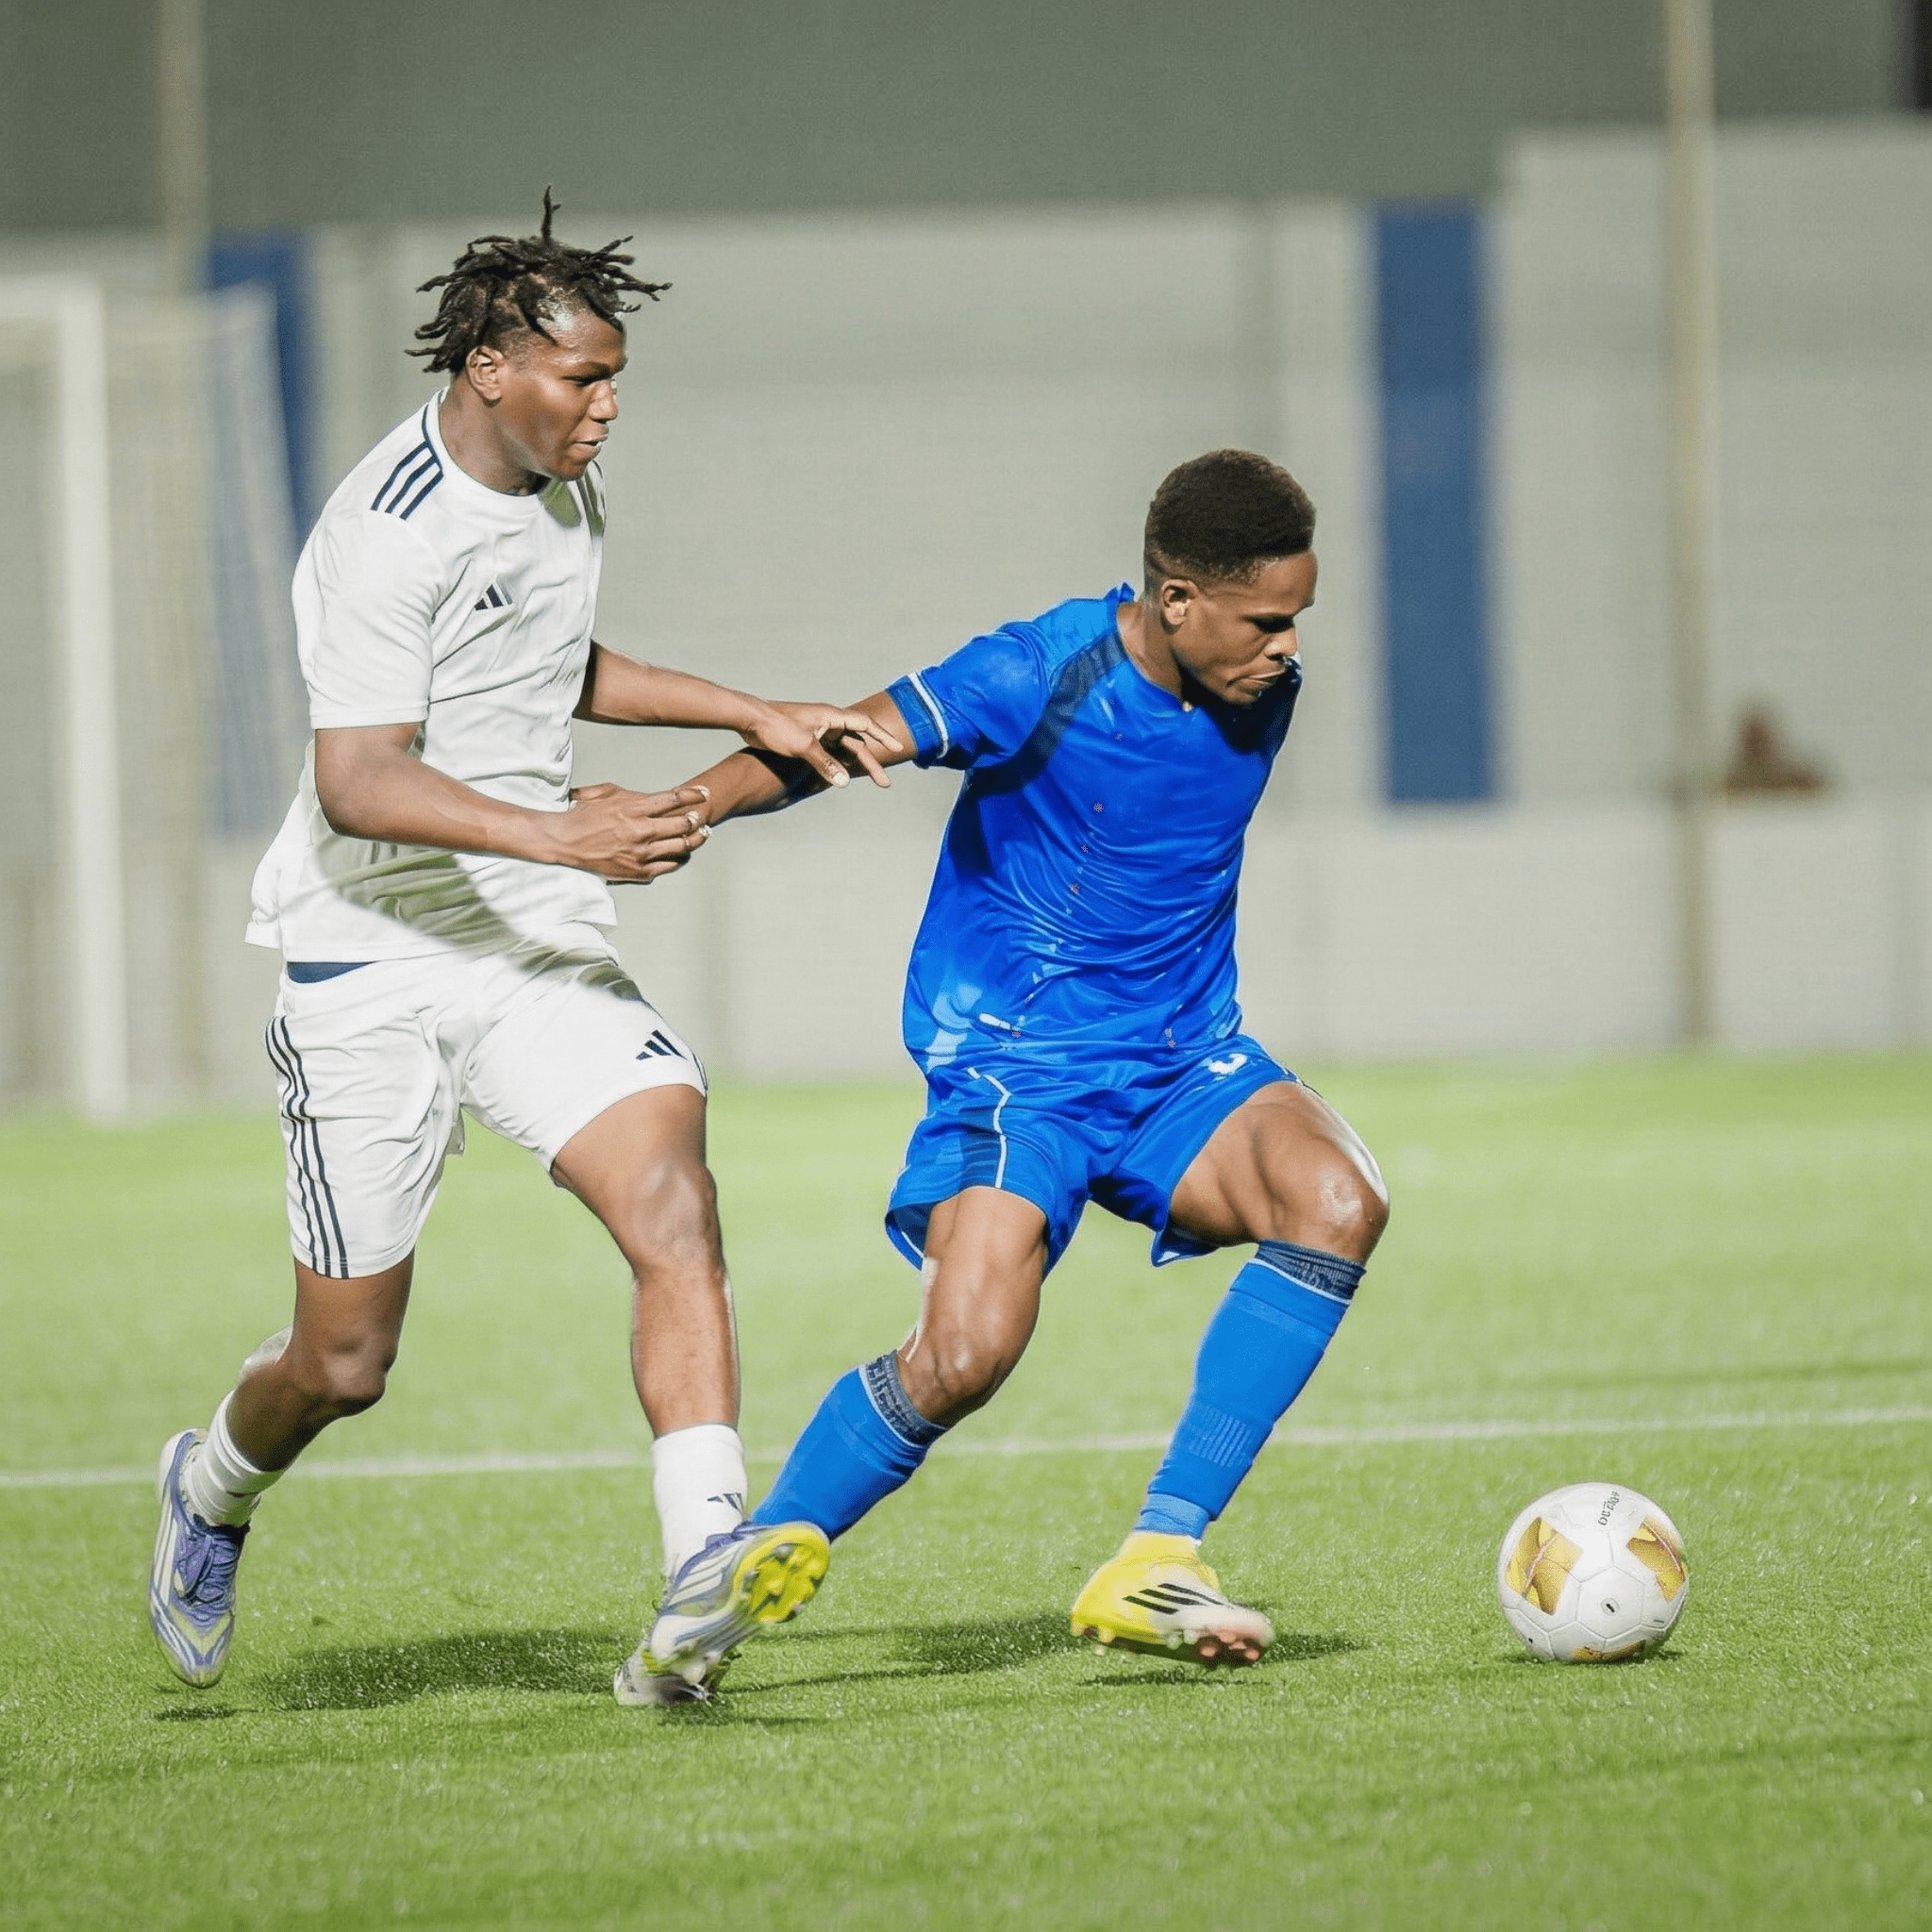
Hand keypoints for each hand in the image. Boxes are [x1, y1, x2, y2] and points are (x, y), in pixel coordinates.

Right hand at [553, 783, 710, 882]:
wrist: (564, 842)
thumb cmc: (585, 814)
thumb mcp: (607, 793)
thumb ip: (636, 794)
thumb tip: (661, 794)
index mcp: (632, 808)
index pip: (672, 799)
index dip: (693, 795)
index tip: (704, 792)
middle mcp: (640, 831)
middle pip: (683, 824)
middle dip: (696, 819)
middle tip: (700, 817)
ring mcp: (640, 854)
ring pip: (681, 847)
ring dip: (695, 839)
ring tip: (701, 835)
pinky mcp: (638, 871)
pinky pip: (669, 865)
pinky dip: (679, 858)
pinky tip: (683, 853)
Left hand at [738, 701, 902, 787]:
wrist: (751, 720)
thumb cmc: (776, 727)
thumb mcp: (802, 746)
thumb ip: (825, 763)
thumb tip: (844, 782)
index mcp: (831, 716)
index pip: (865, 725)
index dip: (882, 737)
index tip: (897, 748)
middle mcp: (828, 722)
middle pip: (857, 743)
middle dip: (871, 763)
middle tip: (884, 784)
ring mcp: (819, 731)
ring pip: (845, 750)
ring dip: (856, 766)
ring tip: (869, 783)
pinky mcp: (808, 739)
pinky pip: (831, 754)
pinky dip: (840, 765)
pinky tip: (844, 777)